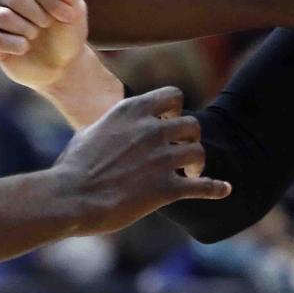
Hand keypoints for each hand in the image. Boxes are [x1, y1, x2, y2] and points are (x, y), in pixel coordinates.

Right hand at [0, 0, 123, 126]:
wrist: (61, 65)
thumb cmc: (67, 32)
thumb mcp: (74, 12)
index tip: (67, 15)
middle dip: (37, 15)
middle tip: (47, 25)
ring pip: (2, 16)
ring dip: (26, 29)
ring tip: (35, 36)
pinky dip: (16, 45)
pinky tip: (25, 48)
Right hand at [54, 86, 229, 232]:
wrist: (69, 198)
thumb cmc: (72, 168)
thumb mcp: (90, 132)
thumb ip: (112, 125)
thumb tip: (113, 126)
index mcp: (132, 111)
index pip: (173, 95)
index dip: (176, 110)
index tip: (169, 124)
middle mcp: (151, 129)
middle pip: (192, 125)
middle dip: (188, 139)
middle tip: (181, 153)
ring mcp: (161, 158)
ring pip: (198, 152)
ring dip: (197, 164)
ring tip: (191, 173)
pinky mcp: (166, 187)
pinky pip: (202, 185)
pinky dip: (215, 188)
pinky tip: (224, 190)